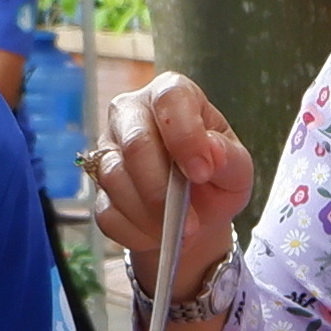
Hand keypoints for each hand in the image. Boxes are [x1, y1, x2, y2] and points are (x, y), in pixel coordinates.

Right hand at [86, 78, 266, 330]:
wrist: (190, 231)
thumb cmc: (216, 190)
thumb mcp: (237, 175)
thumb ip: (229, 161)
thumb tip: (205, 158)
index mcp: (175, 97)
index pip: (169, 95)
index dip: (183, 134)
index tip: (202, 171)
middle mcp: (131, 114)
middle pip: (128, 136)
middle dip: (161, 181)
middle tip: (187, 213)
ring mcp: (105, 151)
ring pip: (112, 178)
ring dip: (150, 213)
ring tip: (178, 228)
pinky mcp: (93, 191)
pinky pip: (106, 213)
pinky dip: (135, 231)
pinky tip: (155, 234)